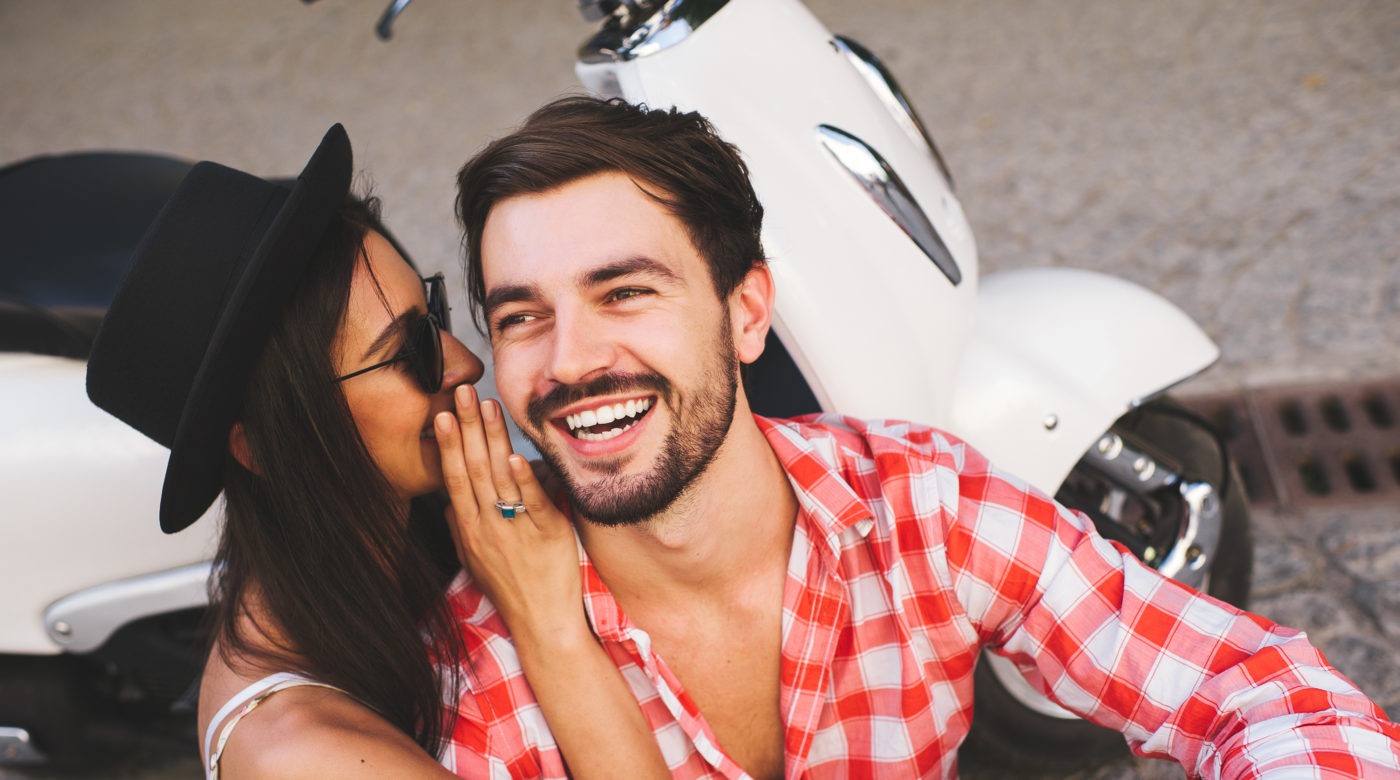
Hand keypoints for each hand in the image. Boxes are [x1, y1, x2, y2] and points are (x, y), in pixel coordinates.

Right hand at [434, 385, 585, 645]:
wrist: (541, 624)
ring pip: (500, 477)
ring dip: (492, 440)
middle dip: (466, 427)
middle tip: (462, 393)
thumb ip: (460, 529)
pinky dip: (522, 479)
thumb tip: (449, 502)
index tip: (441, 414)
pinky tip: (514, 456)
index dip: (447, 445)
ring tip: (488, 407)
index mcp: (469, 529)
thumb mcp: (474, 561)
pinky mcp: (547, 534)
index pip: (454, 477)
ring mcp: (516, 529)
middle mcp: (488, 526)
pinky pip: (531, 502)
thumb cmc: (509, 590)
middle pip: (473, 468)